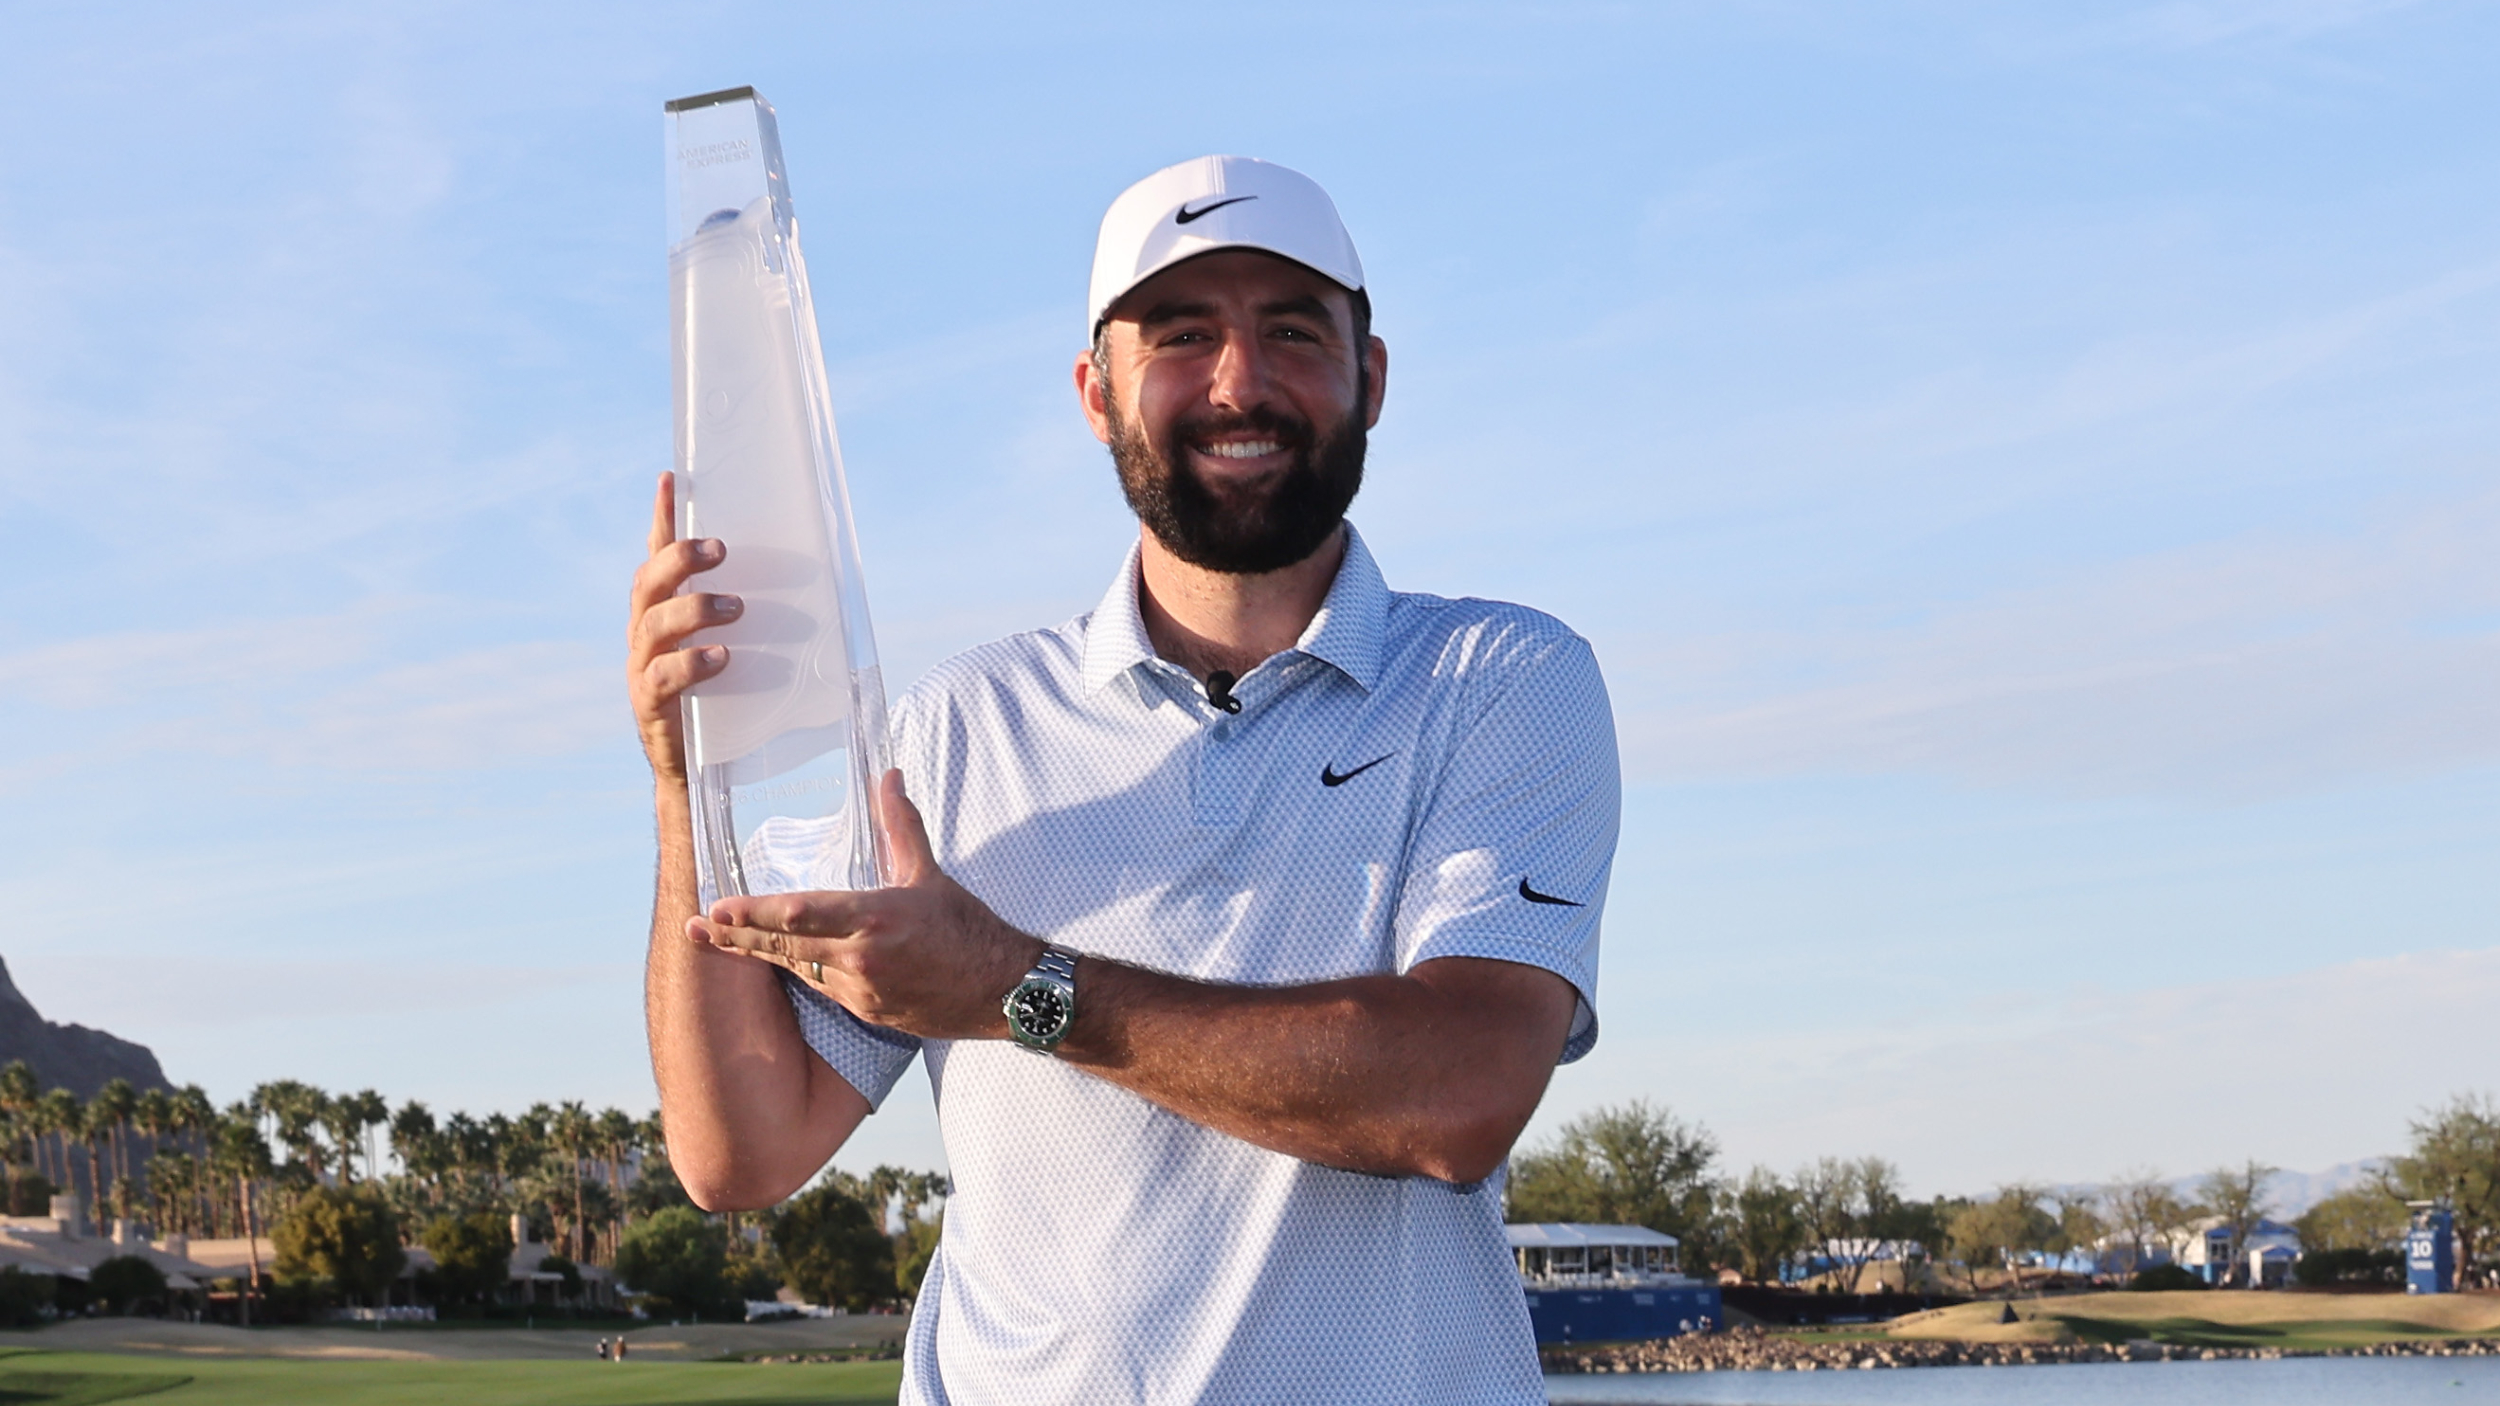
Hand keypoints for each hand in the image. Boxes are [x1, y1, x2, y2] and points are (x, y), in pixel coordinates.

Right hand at [627, 473, 743, 782]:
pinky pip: (663, 677)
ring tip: (737, 607)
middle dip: (680, 558)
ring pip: (653, 625)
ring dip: (694, 608)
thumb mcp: (742, 647)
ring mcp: (642, 668)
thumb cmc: (726, 698)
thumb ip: (761, 614)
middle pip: (648, 582)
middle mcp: (645, 633)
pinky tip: (722, 658)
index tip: (672, 479)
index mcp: (664, 611)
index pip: (658, 555)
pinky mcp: (649, 705)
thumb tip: (824, 577)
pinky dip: (692, 663)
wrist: (698, 771)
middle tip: (721, 549)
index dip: (663, 518)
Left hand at [689, 770, 1045, 1039]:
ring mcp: (861, 993)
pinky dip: (800, 970)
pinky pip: (823, 988)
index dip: (752, 914)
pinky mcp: (868, 1013)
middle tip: (695, 929)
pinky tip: (778, 960)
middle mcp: (860, 960)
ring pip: (798, 969)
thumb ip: (901, 826)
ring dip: (761, 955)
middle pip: (783, 948)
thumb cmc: (971, 931)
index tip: (716, 908)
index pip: (800, 915)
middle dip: (735, 938)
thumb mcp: (931, 876)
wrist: (1003, 992)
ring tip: (721, 940)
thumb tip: (888, 777)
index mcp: (875, 920)